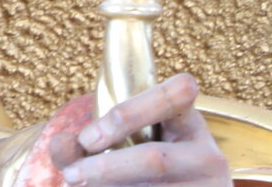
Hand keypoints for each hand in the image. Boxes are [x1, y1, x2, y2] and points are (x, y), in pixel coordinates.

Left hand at [51, 75, 228, 186]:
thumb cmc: (139, 162)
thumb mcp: (121, 142)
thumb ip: (85, 140)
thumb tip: (61, 144)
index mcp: (187, 120)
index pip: (178, 93)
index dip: (131, 112)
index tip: (86, 138)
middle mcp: (207, 154)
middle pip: (155, 160)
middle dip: (106, 168)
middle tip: (70, 175)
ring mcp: (210, 186)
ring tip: (78, 186)